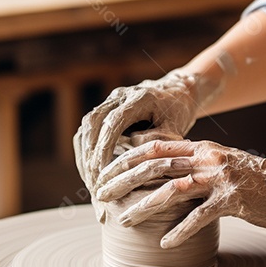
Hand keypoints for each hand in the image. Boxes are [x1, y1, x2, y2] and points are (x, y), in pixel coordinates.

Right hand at [73, 70, 218, 189]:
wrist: (177, 93)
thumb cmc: (178, 114)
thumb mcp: (174, 130)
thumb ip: (156, 141)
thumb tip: (133, 154)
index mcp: (141, 97)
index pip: (114, 120)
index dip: (106, 144)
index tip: (102, 167)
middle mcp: (123, 94)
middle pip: (95, 118)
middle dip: (91, 147)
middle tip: (91, 173)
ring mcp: (114, 97)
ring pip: (90, 119)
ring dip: (87, 145)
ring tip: (88, 170)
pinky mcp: (109, 104)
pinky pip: (91, 122)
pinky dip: (88, 140)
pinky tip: (89, 160)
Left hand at [94, 139, 265, 247]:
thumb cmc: (253, 183)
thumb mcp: (220, 165)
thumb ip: (194, 165)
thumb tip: (162, 173)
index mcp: (201, 148)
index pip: (154, 147)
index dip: (125, 158)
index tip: (103, 173)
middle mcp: (207, 158)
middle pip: (155, 165)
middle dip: (124, 180)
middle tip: (101, 196)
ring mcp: (220, 177)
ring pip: (173, 189)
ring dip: (144, 206)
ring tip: (124, 221)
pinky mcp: (233, 199)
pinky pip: (200, 215)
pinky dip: (180, 230)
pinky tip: (165, 243)